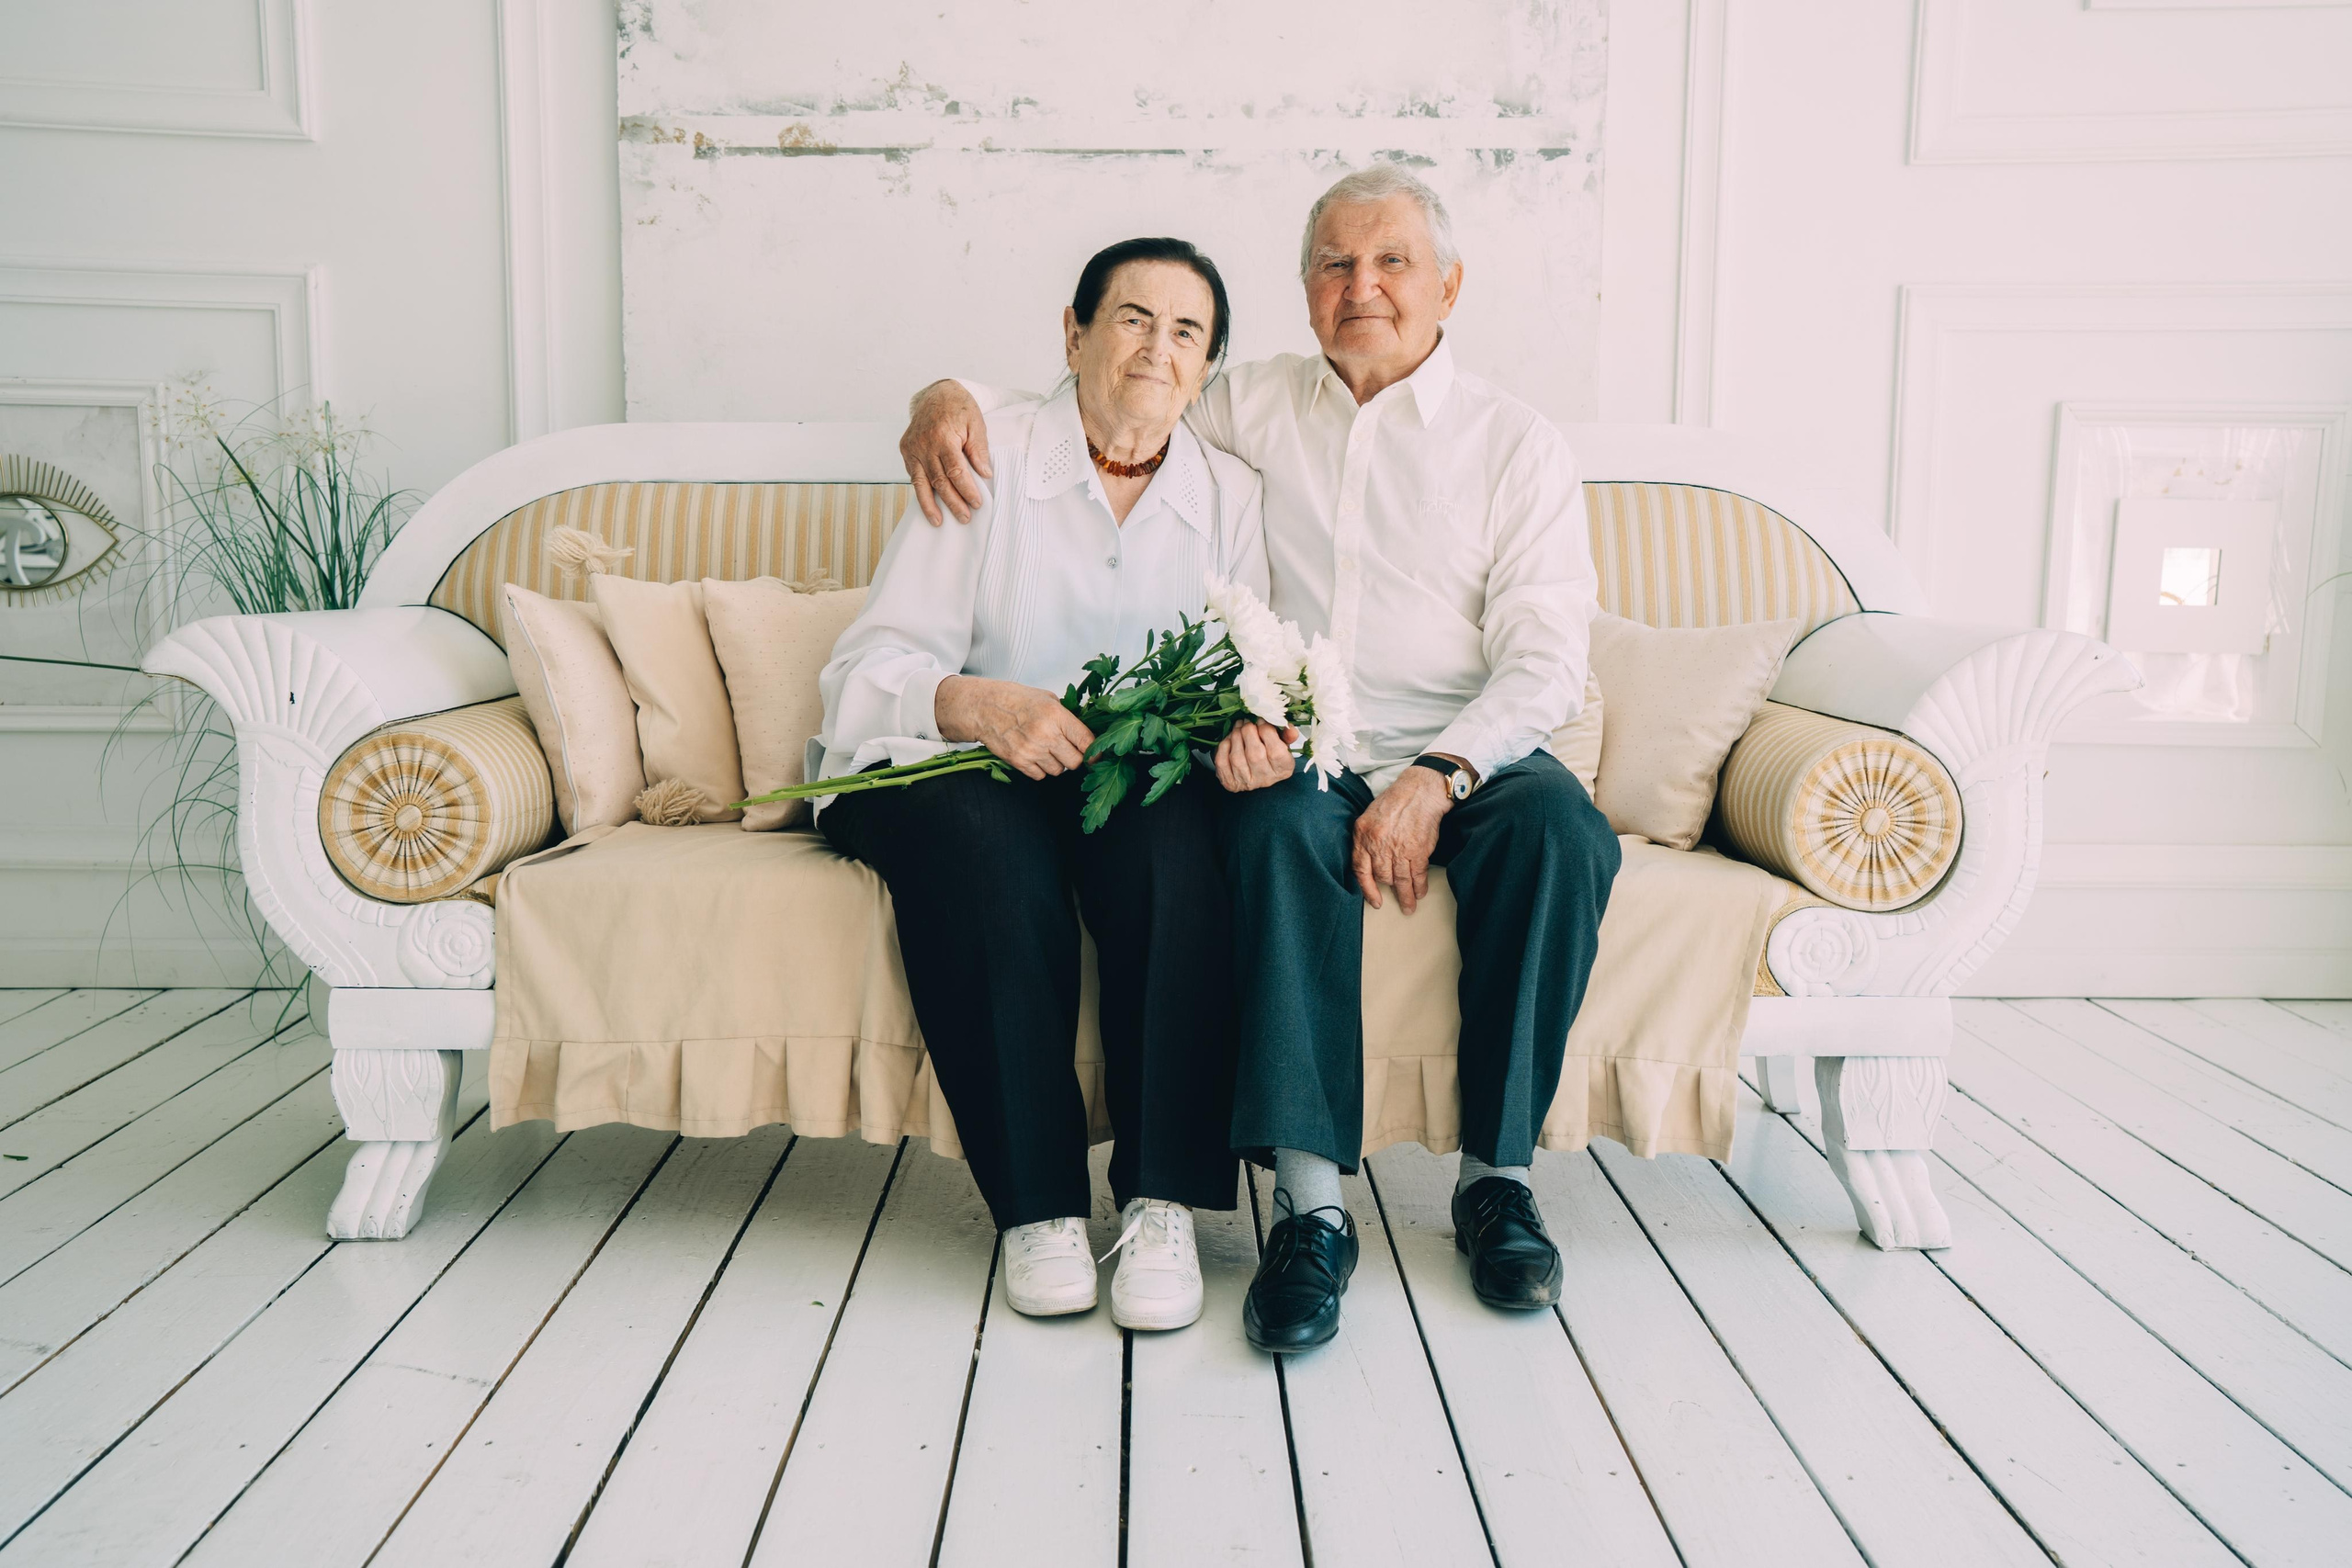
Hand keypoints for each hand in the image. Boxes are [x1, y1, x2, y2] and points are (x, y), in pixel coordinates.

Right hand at [900, 381, 993, 525]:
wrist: (937, 393)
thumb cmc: (959, 408)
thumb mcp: (976, 423)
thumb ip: (979, 449)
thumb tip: (984, 474)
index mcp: (943, 437)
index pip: (955, 472)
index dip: (966, 490)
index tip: (977, 502)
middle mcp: (924, 444)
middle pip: (939, 481)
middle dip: (953, 502)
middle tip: (964, 517)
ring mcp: (912, 448)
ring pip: (921, 483)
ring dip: (930, 505)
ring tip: (938, 521)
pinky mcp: (906, 450)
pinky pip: (913, 475)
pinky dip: (920, 491)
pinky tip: (928, 504)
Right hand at [935, 676, 1093, 779]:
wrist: (984, 708)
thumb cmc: (1015, 700)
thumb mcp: (1047, 698)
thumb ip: (1067, 716)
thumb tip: (1086, 734)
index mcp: (1056, 715)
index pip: (1086, 741)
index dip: (1095, 751)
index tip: (1096, 755)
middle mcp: (1046, 734)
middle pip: (1075, 762)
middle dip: (1074, 758)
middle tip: (1067, 750)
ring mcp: (1032, 750)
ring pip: (1058, 771)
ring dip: (1056, 763)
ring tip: (1046, 748)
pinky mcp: (1019, 761)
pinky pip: (1040, 776)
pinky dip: (1040, 769)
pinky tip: (1034, 755)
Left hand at [1213, 720, 1299, 792]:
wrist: (1257, 775)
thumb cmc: (1271, 756)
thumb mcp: (1283, 744)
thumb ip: (1287, 735)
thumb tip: (1289, 727)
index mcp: (1283, 769)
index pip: (1276, 751)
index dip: (1266, 731)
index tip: (1261, 720)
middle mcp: (1266, 779)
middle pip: (1255, 754)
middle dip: (1249, 731)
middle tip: (1247, 721)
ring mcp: (1246, 783)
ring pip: (1237, 757)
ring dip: (1236, 736)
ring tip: (1239, 727)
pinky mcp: (1230, 782)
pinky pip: (1222, 761)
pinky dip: (1224, 746)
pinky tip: (1230, 739)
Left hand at [1352, 765, 1453, 912]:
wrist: (1421, 791)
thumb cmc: (1397, 801)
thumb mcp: (1370, 816)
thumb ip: (1367, 838)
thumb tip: (1370, 861)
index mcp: (1363, 835)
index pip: (1360, 869)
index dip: (1367, 889)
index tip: (1374, 901)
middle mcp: (1378, 844)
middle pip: (1381, 876)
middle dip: (1389, 888)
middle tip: (1396, 900)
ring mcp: (1398, 849)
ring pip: (1399, 881)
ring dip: (1406, 896)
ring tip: (1409, 906)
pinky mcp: (1417, 851)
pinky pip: (1416, 876)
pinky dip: (1419, 887)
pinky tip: (1420, 893)